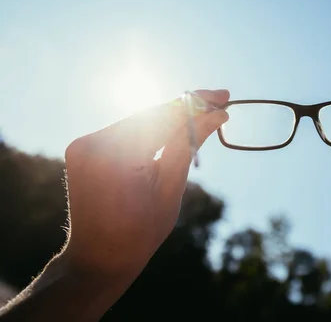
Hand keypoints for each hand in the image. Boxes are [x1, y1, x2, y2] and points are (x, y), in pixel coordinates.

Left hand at [61, 89, 229, 278]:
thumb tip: (217, 115)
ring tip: (203, 115)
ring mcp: (84, 144)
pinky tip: (174, 128)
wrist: (99, 256)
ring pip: (138, 120)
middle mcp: (93, 143)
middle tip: (218, 103)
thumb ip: (190, 144)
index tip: (223, 96)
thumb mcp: (172, 187)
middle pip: (150, 115)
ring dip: (169, 119)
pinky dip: (150, 130)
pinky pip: (124, 131)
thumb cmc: (141, 231)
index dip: (196, 105)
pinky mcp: (83, 147)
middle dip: (185, 110)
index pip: (163, 118)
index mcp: (115, 156)